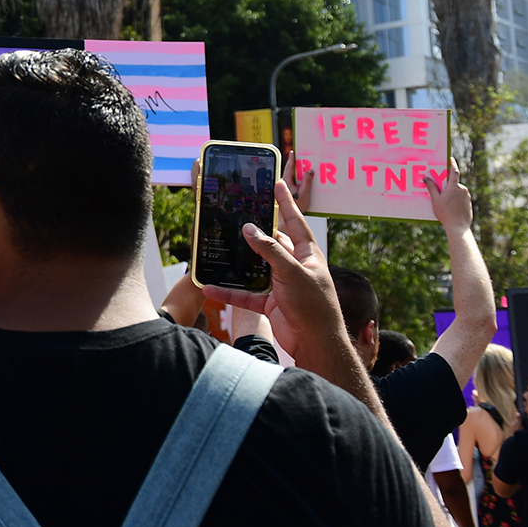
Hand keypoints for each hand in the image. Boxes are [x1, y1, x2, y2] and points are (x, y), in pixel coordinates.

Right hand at [202, 178, 344, 369]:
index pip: (295, 222)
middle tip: (236, 215)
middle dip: (253, 233)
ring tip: (218, 249)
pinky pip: (245, 294)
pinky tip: (211, 287)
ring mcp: (281, 285)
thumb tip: (249, 228)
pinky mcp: (270, 303)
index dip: (286, 203)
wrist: (315, 342)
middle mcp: (294, 267)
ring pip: (254, 269)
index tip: (277, 184)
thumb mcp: (292, 272)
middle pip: (271, 244)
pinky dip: (230, 292)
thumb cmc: (313, 305)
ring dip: (237, 264)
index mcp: (307, 255)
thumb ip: (270, 250)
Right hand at [422, 157, 472, 236]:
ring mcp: (467, 196)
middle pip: (454, 183)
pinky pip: (461, 198)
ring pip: (458, 191)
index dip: (452, 164)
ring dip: (452, 194)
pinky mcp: (469, 203)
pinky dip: (456, 200)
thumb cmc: (445, 213)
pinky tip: (451, 208)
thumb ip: (431, 188)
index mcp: (454, 187)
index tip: (451, 159)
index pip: (454, 172)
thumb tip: (426, 178)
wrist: (458, 226)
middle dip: (447, 185)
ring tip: (445, 203)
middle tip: (440, 191)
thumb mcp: (435, 200)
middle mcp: (463, 190)